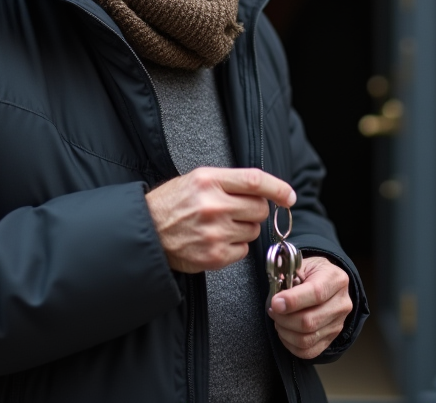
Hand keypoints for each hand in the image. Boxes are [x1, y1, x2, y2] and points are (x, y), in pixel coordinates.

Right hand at [146, 167, 295, 273]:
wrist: (146, 232)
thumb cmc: (172, 204)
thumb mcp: (196, 180)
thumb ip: (229, 182)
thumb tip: (264, 190)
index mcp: (209, 181)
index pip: (255, 180)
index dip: (278, 188)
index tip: (289, 196)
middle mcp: (213, 205)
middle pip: (260, 209)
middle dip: (256, 211)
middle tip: (238, 212)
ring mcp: (215, 232)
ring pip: (253, 231)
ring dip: (244, 229)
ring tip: (220, 226)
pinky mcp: (214, 255)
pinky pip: (243, 251)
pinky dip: (235, 247)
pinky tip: (216, 241)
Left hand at [268, 256, 352, 359]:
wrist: (328, 283)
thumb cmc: (312, 273)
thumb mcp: (303, 264)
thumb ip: (289, 275)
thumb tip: (277, 292)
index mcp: (335, 279)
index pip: (316, 294)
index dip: (293, 301)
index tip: (275, 303)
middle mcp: (341, 303)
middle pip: (310, 321)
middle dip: (284, 319)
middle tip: (273, 310)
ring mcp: (338, 324)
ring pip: (306, 339)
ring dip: (285, 332)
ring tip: (278, 320)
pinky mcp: (331, 339)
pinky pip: (308, 351)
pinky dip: (291, 345)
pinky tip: (285, 332)